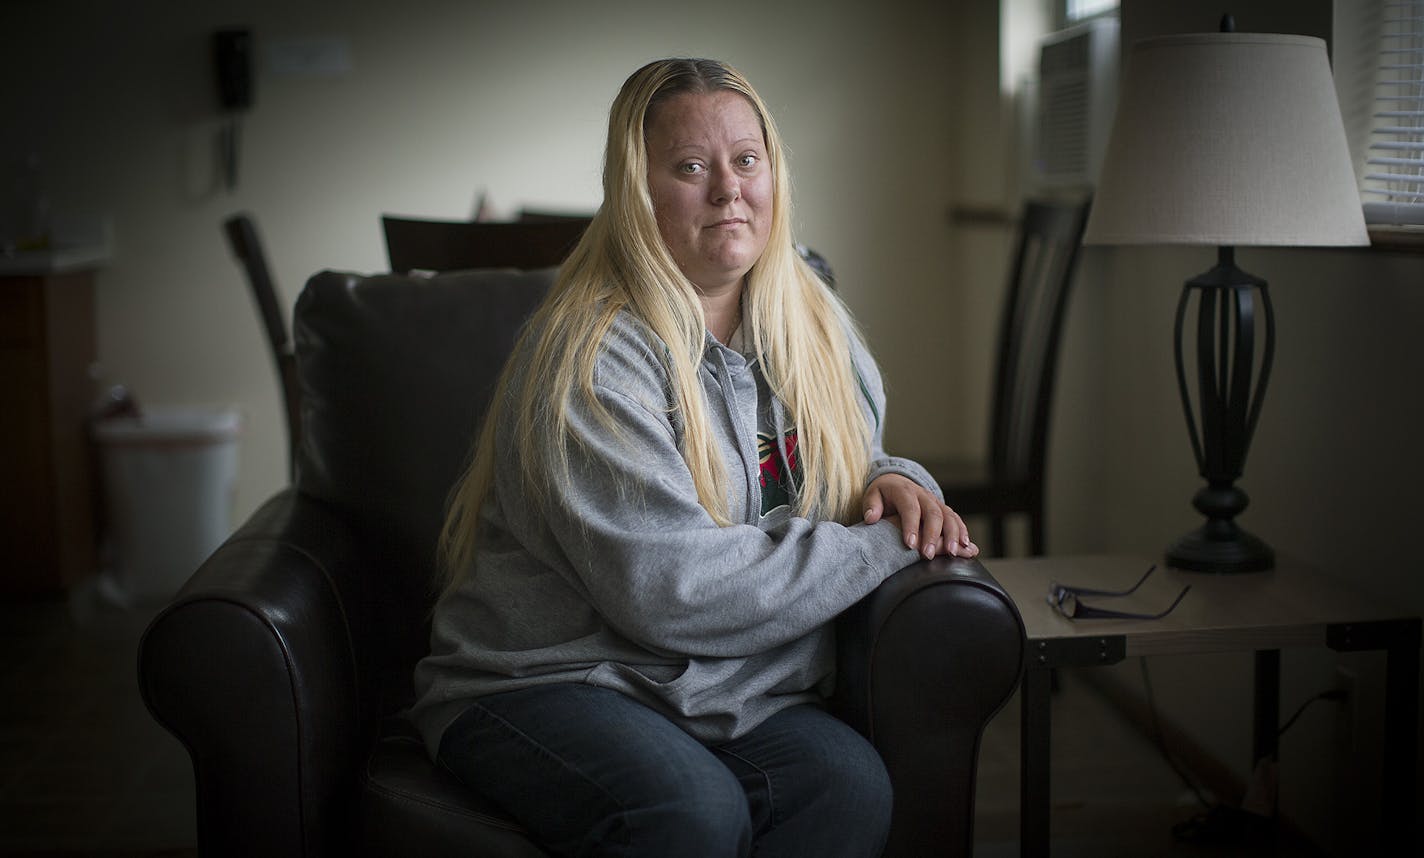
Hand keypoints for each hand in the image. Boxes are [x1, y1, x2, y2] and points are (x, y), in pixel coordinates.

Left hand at [862, 473, 978, 559]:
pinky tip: (966, 546)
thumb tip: (871, 518)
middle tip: (929, 555)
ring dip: (952, 534)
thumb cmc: (882, 494)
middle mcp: (923, 495)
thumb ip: (871, 505)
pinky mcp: (943, 509)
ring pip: (949, 516)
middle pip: (932, 513)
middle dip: (933, 535)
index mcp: (904, 491)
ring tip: (952, 552)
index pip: (910, 508)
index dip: (911, 526)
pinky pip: (956, 519)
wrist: (897, 482)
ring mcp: (935, 501)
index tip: (910, 545)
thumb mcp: (872, 495)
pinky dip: (962, 532)